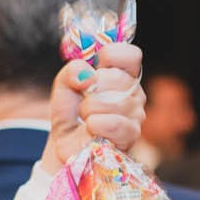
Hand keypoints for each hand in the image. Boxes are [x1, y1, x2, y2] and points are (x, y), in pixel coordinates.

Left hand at [42, 40, 144, 171]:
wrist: (66, 144)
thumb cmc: (71, 112)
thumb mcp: (64, 85)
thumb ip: (73, 71)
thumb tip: (87, 75)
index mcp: (123, 74)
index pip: (131, 55)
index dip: (111, 56)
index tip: (94, 68)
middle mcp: (134, 92)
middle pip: (118, 78)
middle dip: (92, 89)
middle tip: (84, 101)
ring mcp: (136, 114)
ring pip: (114, 102)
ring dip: (89, 110)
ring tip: (86, 117)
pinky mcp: (131, 135)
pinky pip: (114, 123)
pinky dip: (94, 125)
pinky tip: (91, 128)